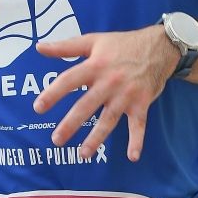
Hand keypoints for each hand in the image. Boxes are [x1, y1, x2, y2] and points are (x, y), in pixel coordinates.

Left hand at [32, 27, 178, 163]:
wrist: (160, 47)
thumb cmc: (123, 44)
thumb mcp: (94, 40)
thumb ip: (66, 47)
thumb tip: (39, 47)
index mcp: (95, 65)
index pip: (69, 80)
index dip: (53, 93)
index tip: (38, 108)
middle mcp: (109, 82)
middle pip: (86, 105)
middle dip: (71, 123)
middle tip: (56, 140)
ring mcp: (126, 95)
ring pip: (108, 119)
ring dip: (96, 138)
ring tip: (83, 154)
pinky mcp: (141, 104)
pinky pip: (138, 125)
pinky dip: (137, 141)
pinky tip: (133, 156)